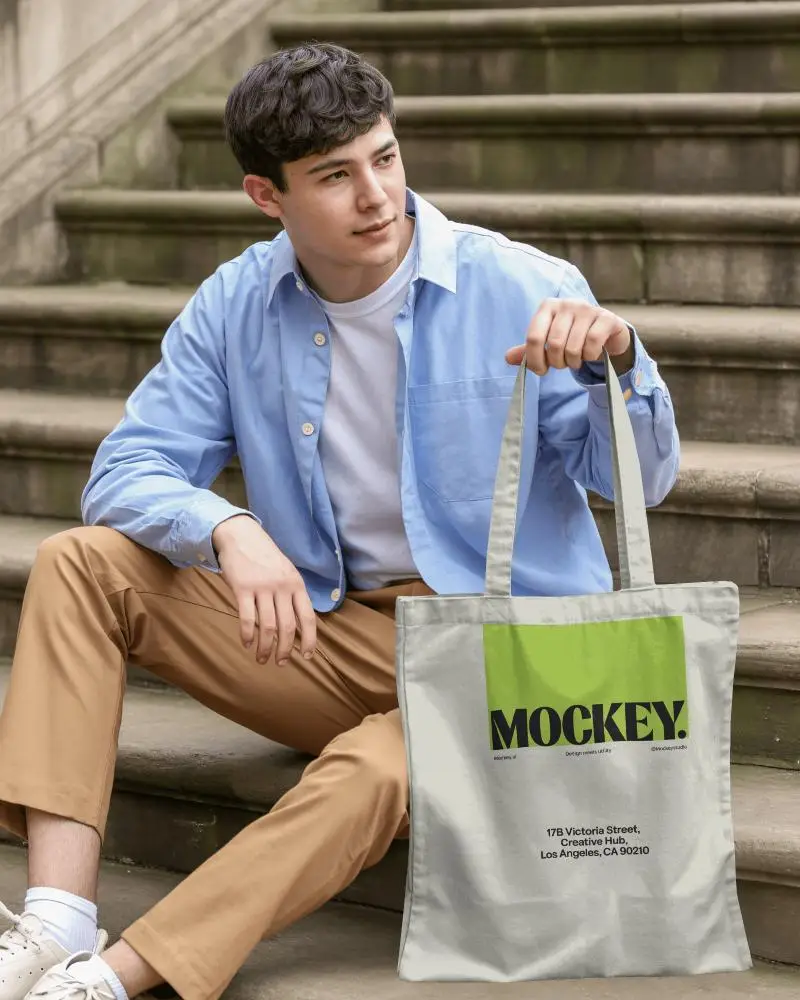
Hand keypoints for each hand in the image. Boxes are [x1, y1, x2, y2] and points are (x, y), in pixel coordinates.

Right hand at [212, 515, 316, 665]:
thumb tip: (298, 624)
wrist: (241, 536)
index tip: (307, 656)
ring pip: (268, 626)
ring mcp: (263, 587)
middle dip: (286, 650)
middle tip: (281, 663)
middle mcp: (282, 587)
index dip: (309, 640)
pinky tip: (246, 643)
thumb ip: (292, 594)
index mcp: (297, 584)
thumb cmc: (265, 557)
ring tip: (262, 659)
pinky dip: (247, 635)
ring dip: (265, 647)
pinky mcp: (242, 588)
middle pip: (288, 627)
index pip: (308, 617)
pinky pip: (247, 618)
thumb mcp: (286, 572)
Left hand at [505, 298, 632, 375]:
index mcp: (548, 307)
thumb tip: (507, 358)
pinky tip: (590, 354)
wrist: (606, 331)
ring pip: (573, 347)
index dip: (534, 360)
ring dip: (573, 362)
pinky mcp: (606, 318)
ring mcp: (587, 309)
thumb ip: (530, 349)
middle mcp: (567, 304)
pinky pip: (592, 344)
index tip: (541, 370)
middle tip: (562, 364)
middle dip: (557, 362)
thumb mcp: (549, 341)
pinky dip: (589, 356)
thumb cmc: (573, 336)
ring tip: (576, 360)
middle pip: (554, 344)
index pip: (534, 337)